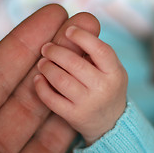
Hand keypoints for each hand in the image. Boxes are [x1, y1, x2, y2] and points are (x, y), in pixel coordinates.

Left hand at [34, 26, 127, 144]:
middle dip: (56, 52)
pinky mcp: (74, 117)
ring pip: (61, 80)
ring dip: (47, 67)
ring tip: (42, 62)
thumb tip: (70, 29)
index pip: (100, 50)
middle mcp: (103, 88)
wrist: (111, 123)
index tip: (69, 30)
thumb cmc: (107, 87)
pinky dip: (41, 87)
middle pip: (75, 64)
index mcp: (115, 72)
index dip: (83, 37)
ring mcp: (88, 104)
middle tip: (47, 48)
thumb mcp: (111, 69)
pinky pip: (52, 100)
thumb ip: (96, 52)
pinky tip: (38, 79)